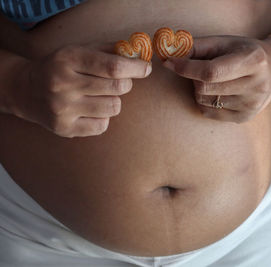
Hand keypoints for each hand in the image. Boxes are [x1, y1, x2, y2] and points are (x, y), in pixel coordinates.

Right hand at [10, 43, 151, 137]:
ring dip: (114, 101)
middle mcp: (63, 84)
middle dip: (126, 84)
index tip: (146, 68)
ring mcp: (63, 109)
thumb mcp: (78, 51)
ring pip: (113, 107)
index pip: (112, 66)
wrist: (25, 90)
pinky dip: (103, 118)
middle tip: (120, 82)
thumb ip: (107, 51)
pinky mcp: (64, 128)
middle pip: (117, 87)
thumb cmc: (61, 67)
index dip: (135, 68)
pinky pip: (102, 126)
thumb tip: (138, 56)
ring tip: (100, 96)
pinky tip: (91, 110)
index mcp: (68, 60)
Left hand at [162, 36, 270, 122]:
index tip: (170, 62)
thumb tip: (170, 55)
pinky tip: (218, 91)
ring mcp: (251, 105)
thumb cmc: (244, 52)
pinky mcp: (244, 117)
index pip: (212, 71)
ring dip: (200, 89)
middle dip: (194, 78)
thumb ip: (199, 46)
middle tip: (200, 69)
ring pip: (204, 101)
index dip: (187, 68)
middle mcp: (256, 86)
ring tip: (215, 80)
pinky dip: (205, 101)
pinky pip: (208, 112)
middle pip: (205, 88)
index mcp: (253, 61)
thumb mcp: (226, 42)